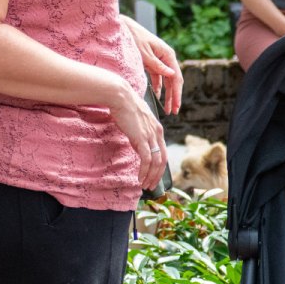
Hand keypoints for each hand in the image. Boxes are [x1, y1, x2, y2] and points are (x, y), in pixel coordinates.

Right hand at [105, 76, 166, 190]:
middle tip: (151, 186)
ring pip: (156, 163)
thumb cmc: (125, 107)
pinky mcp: (142, 139)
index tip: (154, 176)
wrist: (121, 97)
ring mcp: (151, 136)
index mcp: (158, 129)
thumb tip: (138, 145)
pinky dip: (144, 172)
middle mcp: (157, 134)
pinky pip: (146, 160)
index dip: (160, 167)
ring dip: (151, 177)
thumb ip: (141, 133)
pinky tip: (139, 179)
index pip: (163, 152)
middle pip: (163, 160)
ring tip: (145, 186)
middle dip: (158, 176)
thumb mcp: (137, 122)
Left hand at [124, 15, 182, 115]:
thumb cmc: (134, 38)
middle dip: (174, 97)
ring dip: (167, 95)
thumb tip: (172, 76)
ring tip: (168, 109)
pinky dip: (158, 88)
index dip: (177, 93)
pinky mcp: (153, 62)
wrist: (125, 27)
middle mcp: (167, 58)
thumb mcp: (145, 53)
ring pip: (167, 81)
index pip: (176, 78)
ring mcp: (160, 60)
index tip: (176, 106)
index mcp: (168, 55)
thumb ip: (158, 65)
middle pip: (174, 81)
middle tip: (174, 112)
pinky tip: (157, 97)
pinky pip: (158, 78)